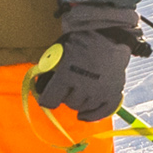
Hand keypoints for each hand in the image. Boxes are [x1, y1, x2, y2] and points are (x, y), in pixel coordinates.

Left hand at [28, 0, 148, 121]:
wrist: (108, 36)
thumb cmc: (80, 43)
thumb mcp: (59, 52)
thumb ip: (49, 70)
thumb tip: (40, 88)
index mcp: (67, 75)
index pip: (50, 100)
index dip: (47, 98)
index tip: (47, 97)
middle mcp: (84, 87)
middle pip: (68, 103)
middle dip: (66, 96)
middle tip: (68, 86)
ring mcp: (100, 92)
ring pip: (83, 108)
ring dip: (79, 102)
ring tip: (79, 90)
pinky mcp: (113, 94)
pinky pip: (102, 112)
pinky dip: (92, 115)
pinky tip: (84, 116)